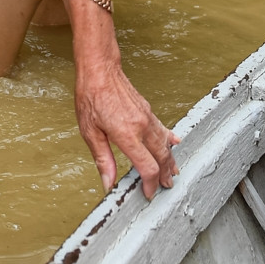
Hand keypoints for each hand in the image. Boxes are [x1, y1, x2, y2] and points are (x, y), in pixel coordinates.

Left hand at [76, 61, 180, 199]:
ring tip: (172, 171)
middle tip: (166, 186)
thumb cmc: (91, 97)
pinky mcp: (147, 111)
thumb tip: (108, 182)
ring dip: (170, 159)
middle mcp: (141, 127)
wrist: (100, 70)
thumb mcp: (90, 133)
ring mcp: (147, 117)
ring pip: (165, 143)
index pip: (147, 167)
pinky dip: (169, 140)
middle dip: (164, 174)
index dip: (150, 184)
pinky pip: (162, 129)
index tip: (148, 193)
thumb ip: (103, 160)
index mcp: (127, 135)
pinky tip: (174, 143)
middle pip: (161, 157)